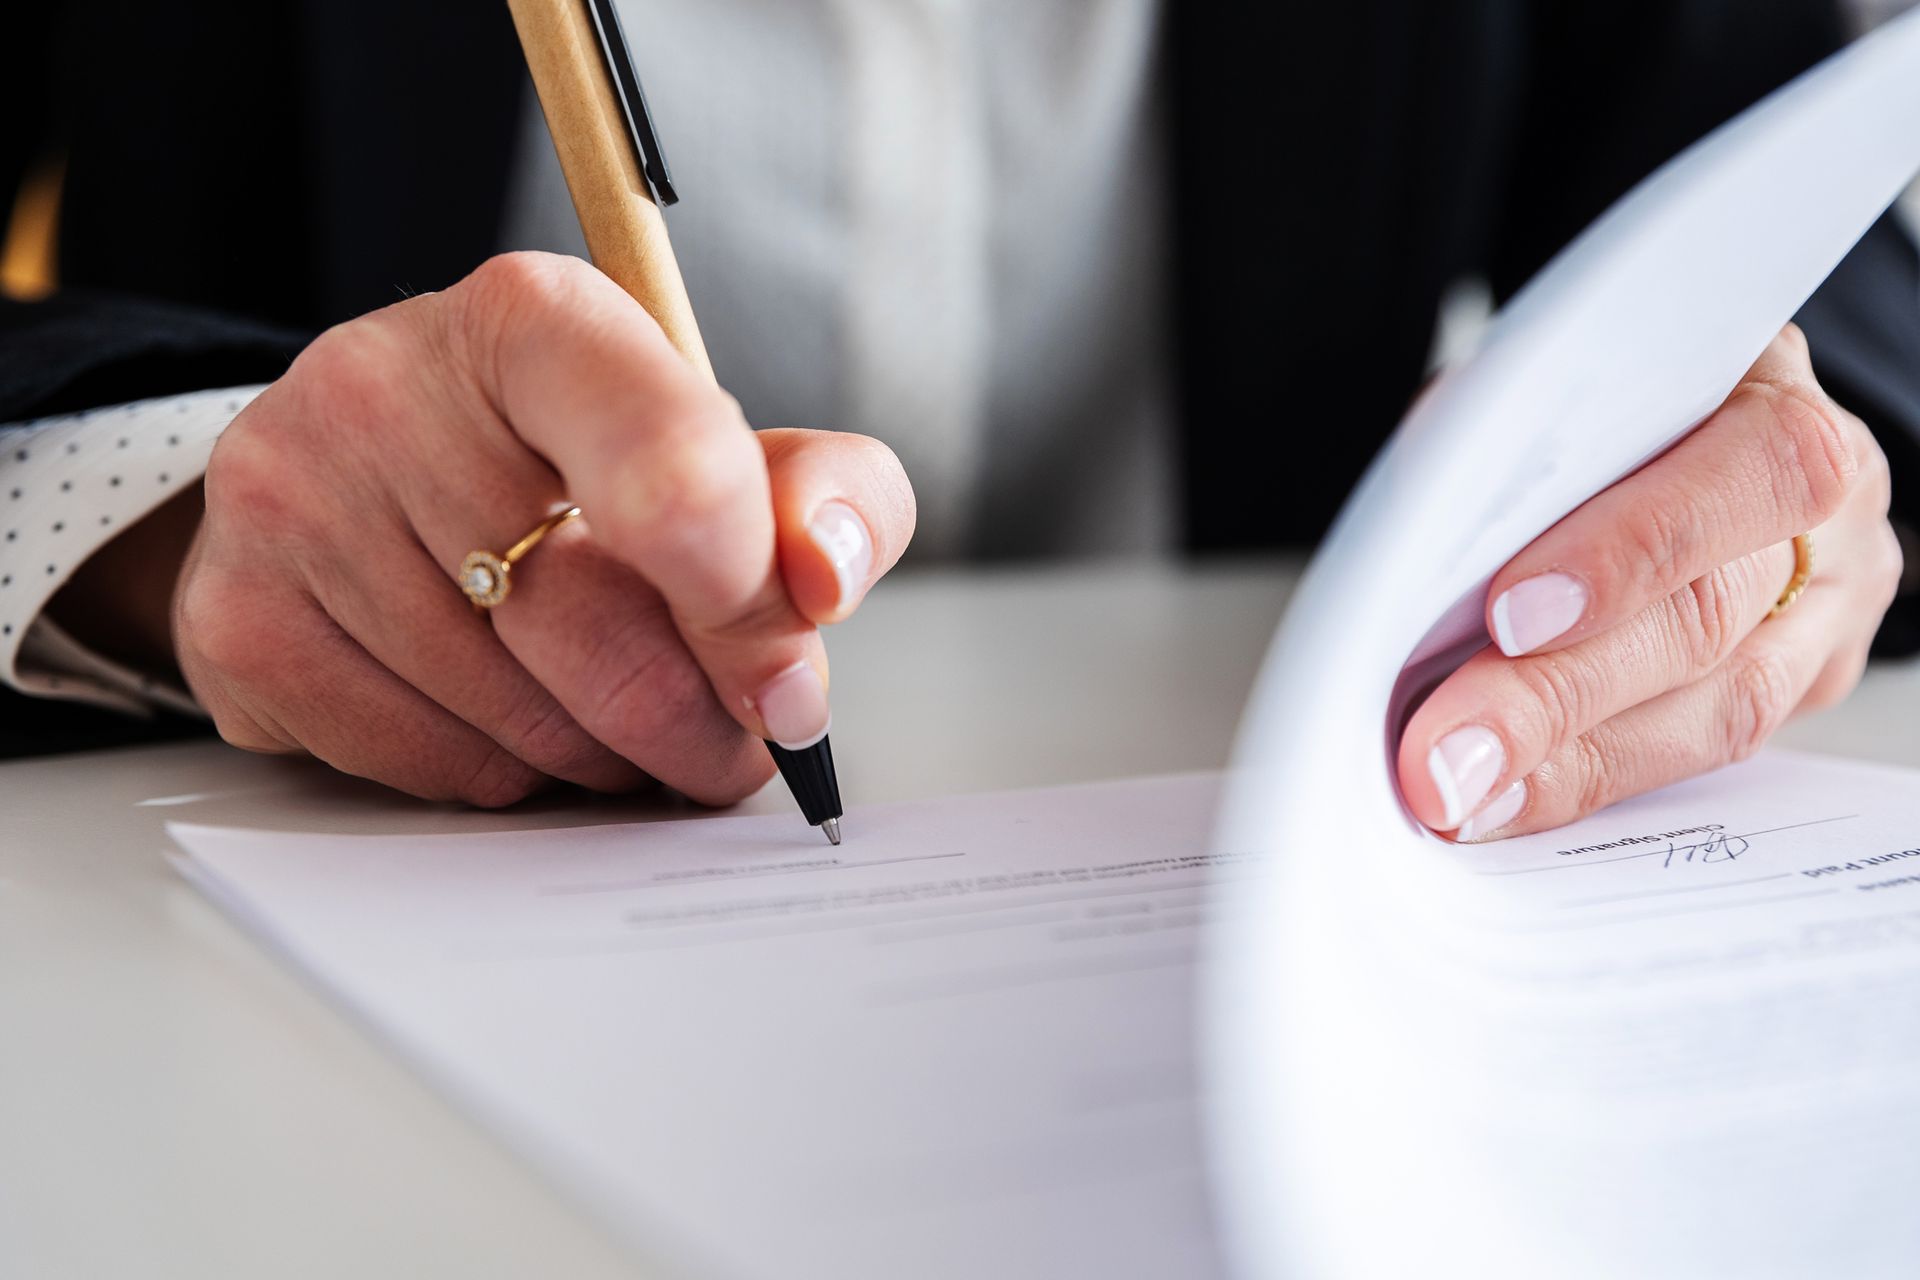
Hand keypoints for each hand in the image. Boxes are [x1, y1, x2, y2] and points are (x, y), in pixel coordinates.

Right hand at [171, 252, 914, 804]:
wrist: (381, 472)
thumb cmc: (584, 463)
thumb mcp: (734, 451)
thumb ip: (827, 497)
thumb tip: (824, 579)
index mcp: (535, 320)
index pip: (669, 467)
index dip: (746, 609)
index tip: (786, 692)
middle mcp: (383, 383)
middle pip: (592, 632)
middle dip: (691, 723)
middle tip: (726, 743)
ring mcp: (289, 501)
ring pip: (511, 721)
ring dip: (602, 757)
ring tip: (614, 717)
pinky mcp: (235, 618)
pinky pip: (425, 767)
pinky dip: (501, 772)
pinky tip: (510, 716)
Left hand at [1398, 325, 1901, 840]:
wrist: (1669, 423)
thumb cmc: (1591, 401)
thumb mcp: (1545, 378)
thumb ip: (1503, 440)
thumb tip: (1418, 547)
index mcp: (1772, 386)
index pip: (1747, 468)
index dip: (1629, 550)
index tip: (1510, 615)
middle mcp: (1826, 506)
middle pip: (1708, 615)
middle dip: (1555, 696)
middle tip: (1444, 754)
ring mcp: (1829, 603)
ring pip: (1721, 709)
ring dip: (1571, 766)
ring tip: (1463, 796)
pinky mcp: (1806, 680)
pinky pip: (1707, 751)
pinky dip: (1594, 779)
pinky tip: (1509, 800)